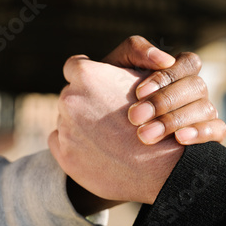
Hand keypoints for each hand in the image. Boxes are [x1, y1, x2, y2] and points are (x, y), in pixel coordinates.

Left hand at [48, 56, 183, 204]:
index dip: (89, 76)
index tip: (99, 86)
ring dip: (81, 125)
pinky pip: (61, 143)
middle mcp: (70, 99)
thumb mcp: (149, 76)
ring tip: (110, 137)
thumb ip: (127, 59)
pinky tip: (99, 151)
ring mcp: (65, 128)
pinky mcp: (64, 155)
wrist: (164, 166)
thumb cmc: (161, 115)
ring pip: (67, 120)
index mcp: (87, 74)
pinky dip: (75, 146)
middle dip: (85, 102)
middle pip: (71, 95)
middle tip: (110, 116)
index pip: (75, 66)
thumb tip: (106, 58)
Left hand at [102, 36, 225, 145]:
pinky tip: (179, 140)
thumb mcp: (116, 65)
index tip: (138, 92)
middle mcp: (193, 90)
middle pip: (197, 87)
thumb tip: (165, 59)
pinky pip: (219, 130)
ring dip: (175, 121)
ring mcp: (203, 112)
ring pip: (206, 108)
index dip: (167, 77)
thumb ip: (136, 50)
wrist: (105, 126)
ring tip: (145, 135)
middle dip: (164, 102)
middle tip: (135, 117)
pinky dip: (202, 132)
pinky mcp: (208, 134)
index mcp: (178, 71)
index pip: (189, 63)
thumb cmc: (110, 90)